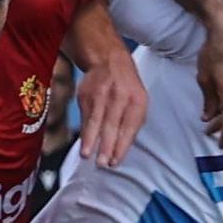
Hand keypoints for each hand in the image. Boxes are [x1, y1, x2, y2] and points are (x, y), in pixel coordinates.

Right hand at [76, 49, 147, 167]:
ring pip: (95, 120)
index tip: (115, 161)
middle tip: (102, 163)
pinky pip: (85, 116)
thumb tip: (120, 151)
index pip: (129, 127)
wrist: (108, 60)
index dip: (121, 145)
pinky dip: (84, 131)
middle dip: (106, 145)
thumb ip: (132, 124)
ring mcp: (100, 94)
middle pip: (111, 124)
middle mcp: (118, 96)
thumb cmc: (127, 88)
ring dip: (90, 139)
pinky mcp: (85, 94)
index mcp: (136, 100)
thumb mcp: (138, 101)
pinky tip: (83, 143)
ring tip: (86, 155)